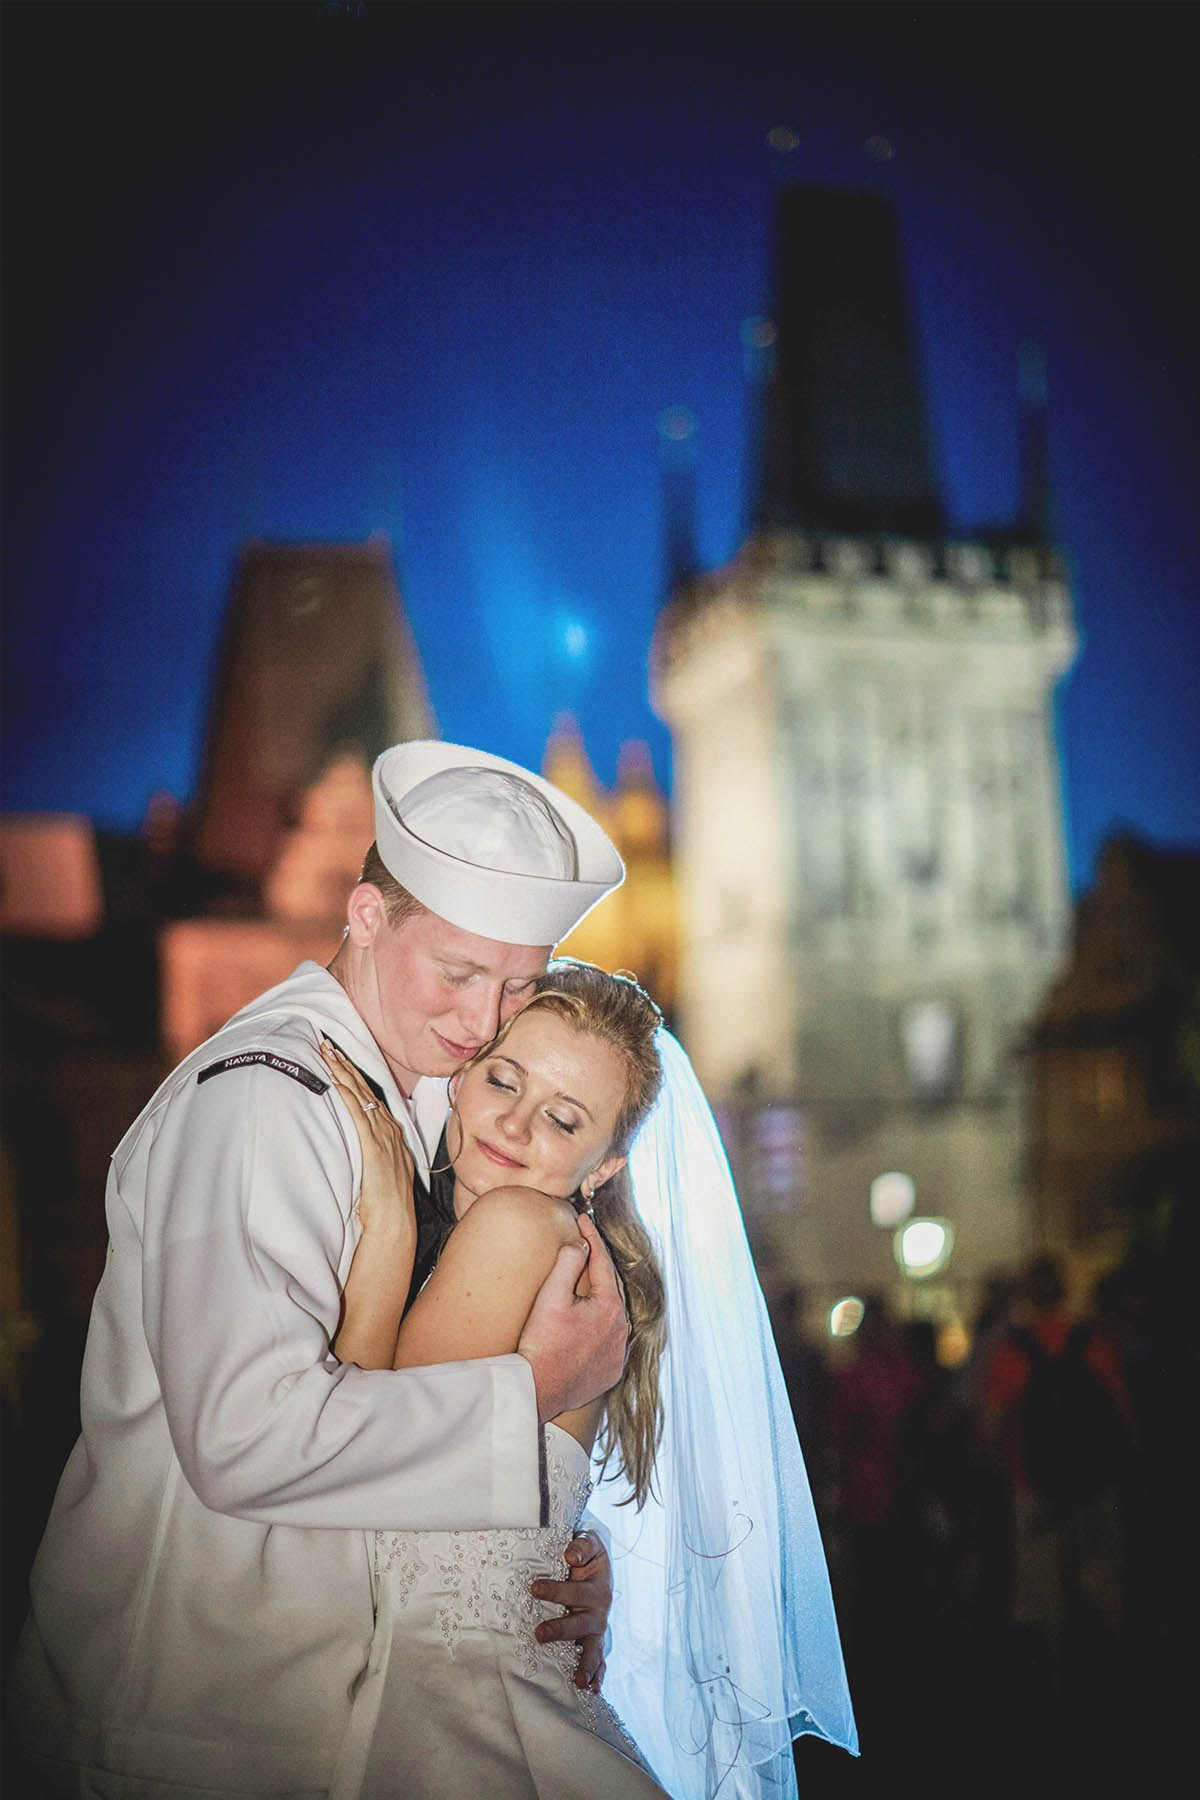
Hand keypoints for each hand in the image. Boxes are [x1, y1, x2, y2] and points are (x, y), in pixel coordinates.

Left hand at [320, 1041, 415, 1241]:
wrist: (394, 1221)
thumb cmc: (385, 1203)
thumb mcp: (381, 1170)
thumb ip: (372, 1153)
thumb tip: (359, 1147)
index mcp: (390, 1134)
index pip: (370, 1097)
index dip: (354, 1077)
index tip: (340, 1059)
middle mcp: (388, 1130)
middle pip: (365, 1090)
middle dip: (346, 1066)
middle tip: (328, 1045)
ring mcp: (382, 1137)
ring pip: (361, 1097)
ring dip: (343, 1074)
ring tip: (328, 1054)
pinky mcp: (373, 1147)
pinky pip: (359, 1115)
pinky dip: (348, 1096)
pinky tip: (337, 1082)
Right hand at [517, 1215, 628, 1422]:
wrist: (537, 1389)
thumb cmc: (541, 1343)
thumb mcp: (551, 1296)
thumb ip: (568, 1263)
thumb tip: (581, 1245)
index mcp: (610, 1307)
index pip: (602, 1262)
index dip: (591, 1237)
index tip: (583, 1219)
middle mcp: (622, 1330)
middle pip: (611, 1287)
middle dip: (598, 1266)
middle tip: (584, 1245)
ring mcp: (618, 1354)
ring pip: (613, 1315)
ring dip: (601, 1297)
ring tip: (587, 1282)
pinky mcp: (611, 1372)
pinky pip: (610, 1342)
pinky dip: (601, 1327)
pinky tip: (590, 1323)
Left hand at [530, 1529, 611, 1691]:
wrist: (598, 1563)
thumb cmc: (588, 1554)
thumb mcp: (590, 1541)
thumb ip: (582, 1545)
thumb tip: (571, 1555)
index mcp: (597, 1586)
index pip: (575, 1590)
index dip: (557, 1590)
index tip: (534, 1588)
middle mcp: (599, 1610)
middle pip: (582, 1623)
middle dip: (561, 1629)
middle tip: (539, 1633)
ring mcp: (598, 1627)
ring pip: (593, 1647)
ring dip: (586, 1664)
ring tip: (579, 1680)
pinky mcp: (595, 1639)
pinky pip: (599, 1659)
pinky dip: (597, 1674)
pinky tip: (592, 1689)